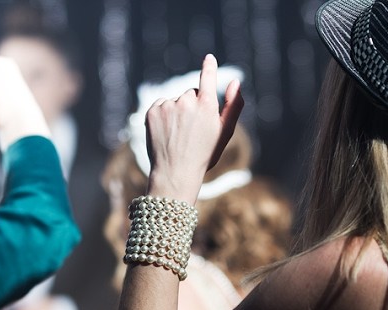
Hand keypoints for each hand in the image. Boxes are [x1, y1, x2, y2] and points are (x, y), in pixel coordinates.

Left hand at [144, 54, 242, 202]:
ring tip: (179, 134)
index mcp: (207, 106)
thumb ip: (233, 105)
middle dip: (193, 105)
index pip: (207, 78)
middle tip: (193, 129)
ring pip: (176, 100)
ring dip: (178, 111)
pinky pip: (161, 105)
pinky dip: (164, 115)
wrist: (175, 173)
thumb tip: (235, 81)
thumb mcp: (224, 132)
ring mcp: (168, 106)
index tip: (209, 58)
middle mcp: (186, 102)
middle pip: (191, 93)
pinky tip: (167, 132)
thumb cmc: (204, 154)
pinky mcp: (152, 111)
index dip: (209, 68)